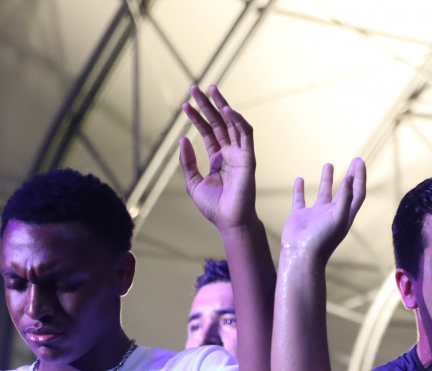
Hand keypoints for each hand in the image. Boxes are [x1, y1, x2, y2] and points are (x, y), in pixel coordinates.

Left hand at [179, 84, 256, 231]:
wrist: (230, 222)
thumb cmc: (214, 207)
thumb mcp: (193, 183)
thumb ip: (187, 162)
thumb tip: (183, 139)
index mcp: (218, 159)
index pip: (208, 132)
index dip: (197, 118)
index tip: (185, 105)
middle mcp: (230, 154)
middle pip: (219, 123)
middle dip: (208, 105)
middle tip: (195, 88)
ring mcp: (240, 154)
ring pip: (232, 124)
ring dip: (222, 106)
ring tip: (210, 89)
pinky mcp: (248, 158)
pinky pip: (245, 135)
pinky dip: (237, 121)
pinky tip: (226, 109)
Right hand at [279, 158, 365, 260]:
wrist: (301, 255)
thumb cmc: (323, 239)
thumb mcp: (339, 217)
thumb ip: (345, 197)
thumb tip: (351, 177)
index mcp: (345, 215)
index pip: (357, 193)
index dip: (360, 177)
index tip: (359, 161)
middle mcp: (332, 214)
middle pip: (345, 191)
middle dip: (350, 176)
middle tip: (355, 160)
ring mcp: (316, 215)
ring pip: (324, 193)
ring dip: (327, 179)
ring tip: (329, 164)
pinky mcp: (300, 216)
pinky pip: (300, 199)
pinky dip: (300, 189)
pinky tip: (300, 179)